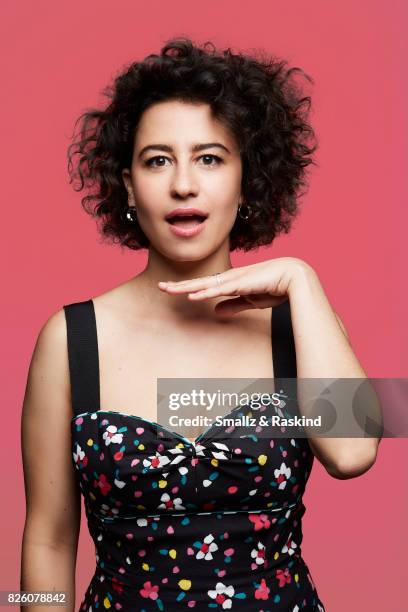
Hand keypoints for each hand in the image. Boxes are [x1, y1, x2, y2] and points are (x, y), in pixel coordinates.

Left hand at [158, 257, 313, 316]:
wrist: (294, 277)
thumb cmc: (275, 287)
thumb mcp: (250, 301)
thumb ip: (233, 305)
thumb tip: (216, 312)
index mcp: (231, 282)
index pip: (204, 285)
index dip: (187, 288)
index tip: (171, 289)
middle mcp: (229, 278)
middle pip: (199, 283)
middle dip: (179, 286)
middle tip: (160, 287)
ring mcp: (234, 279)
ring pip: (204, 285)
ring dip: (186, 288)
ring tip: (169, 289)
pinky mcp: (241, 283)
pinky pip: (219, 290)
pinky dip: (204, 293)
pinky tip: (192, 295)